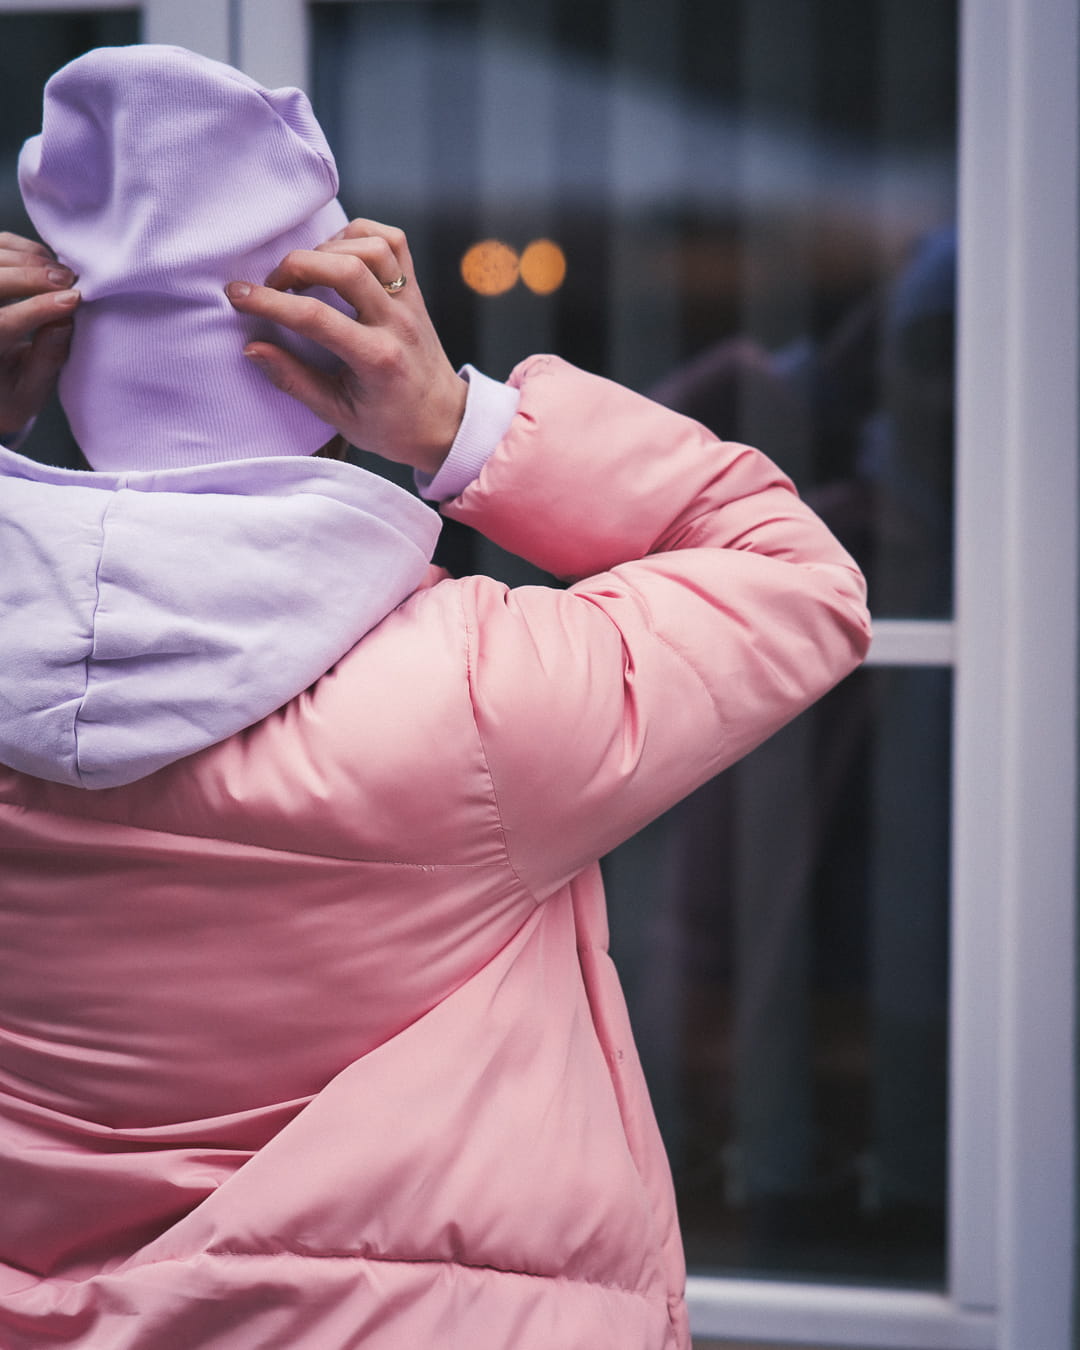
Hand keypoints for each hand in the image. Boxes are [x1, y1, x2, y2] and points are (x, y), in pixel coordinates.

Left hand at [0, 232, 79, 441]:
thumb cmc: (9, 394)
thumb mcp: (29, 394)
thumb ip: (47, 360)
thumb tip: (65, 321)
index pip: (3, 324)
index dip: (38, 309)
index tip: (73, 302)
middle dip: (32, 276)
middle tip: (69, 282)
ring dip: (29, 260)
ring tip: (63, 275)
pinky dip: (22, 248)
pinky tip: (46, 263)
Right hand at [225, 220, 465, 475]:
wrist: (445, 423)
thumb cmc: (391, 425)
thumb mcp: (338, 416)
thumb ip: (294, 381)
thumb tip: (252, 349)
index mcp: (377, 360)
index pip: (316, 318)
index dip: (270, 303)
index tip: (237, 296)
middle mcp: (398, 323)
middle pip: (346, 268)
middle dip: (297, 266)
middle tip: (273, 286)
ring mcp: (410, 303)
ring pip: (373, 246)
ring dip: (330, 247)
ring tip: (307, 273)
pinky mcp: (415, 291)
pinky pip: (393, 242)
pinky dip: (361, 236)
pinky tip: (338, 255)